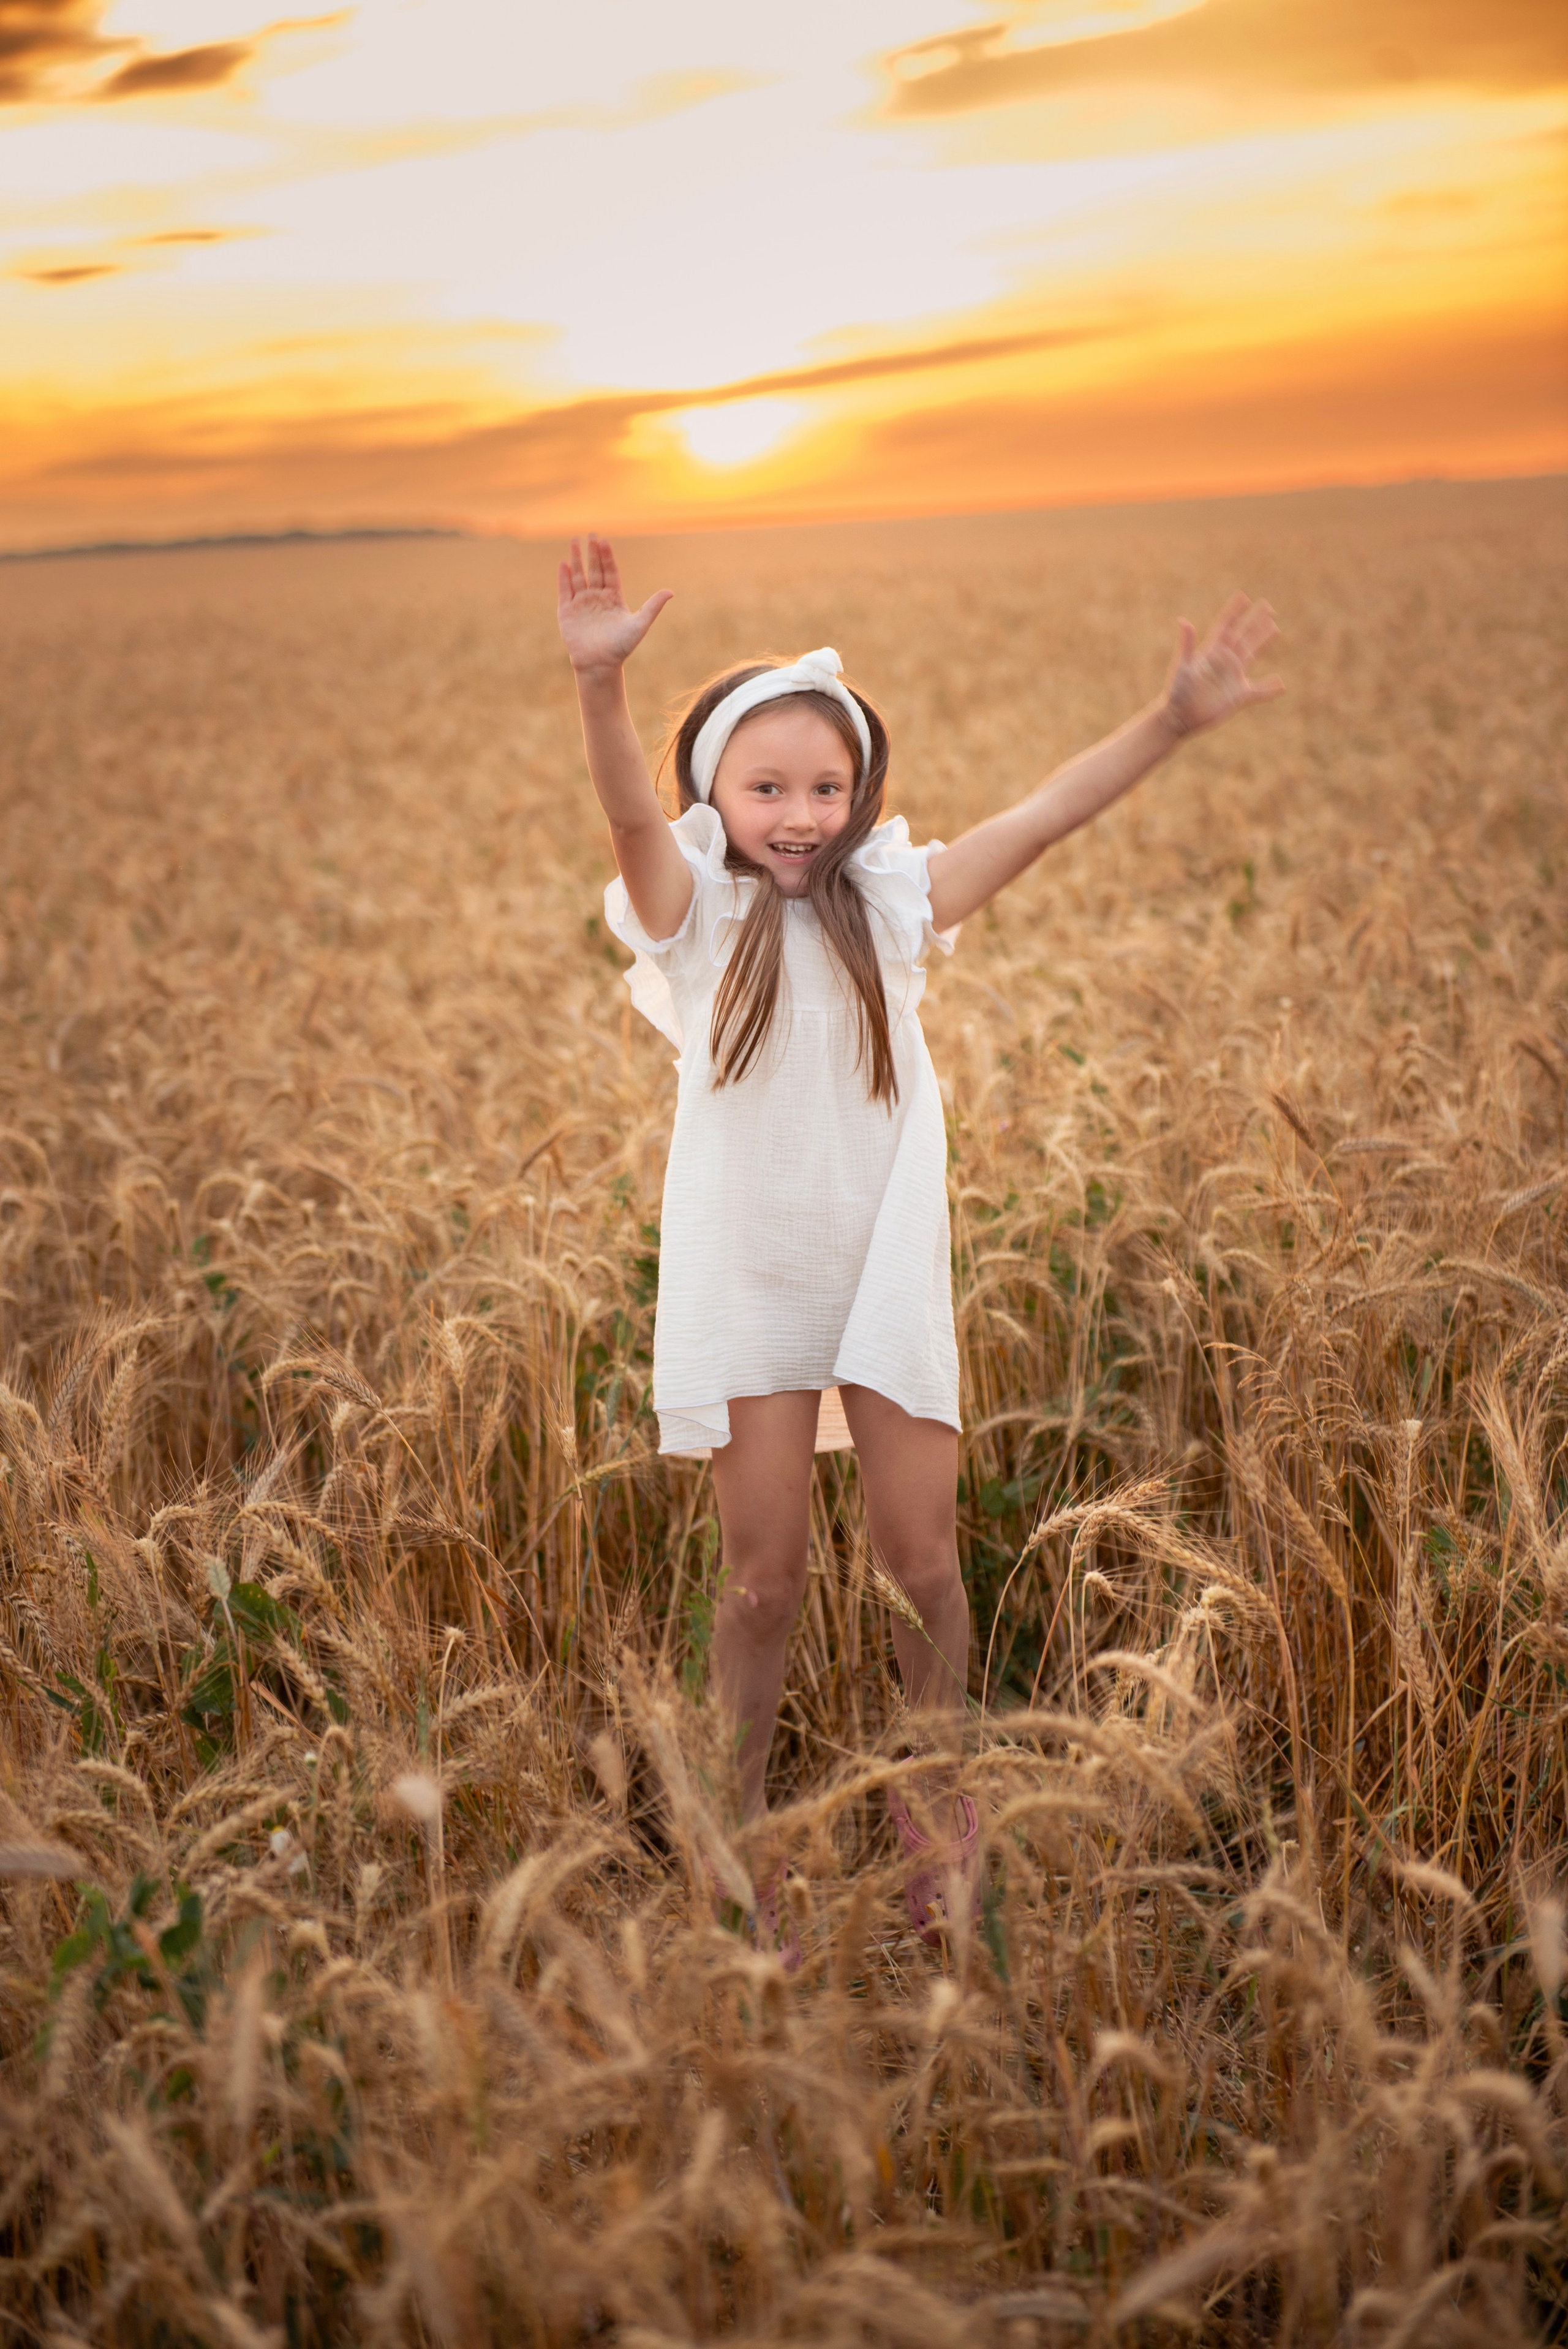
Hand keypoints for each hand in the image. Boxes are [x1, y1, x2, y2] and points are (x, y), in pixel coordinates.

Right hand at [556, 534, 671, 673]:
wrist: (600, 665)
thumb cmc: (621, 647)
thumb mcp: (640, 624)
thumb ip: (653, 606)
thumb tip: (671, 591)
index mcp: (614, 598)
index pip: (610, 572)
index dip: (607, 557)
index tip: (604, 541)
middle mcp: (598, 598)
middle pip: (595, 570)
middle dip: (592, 552)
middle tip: (591, 534)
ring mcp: (582, 604)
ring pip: (579, 576)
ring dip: (576, 559)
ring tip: (575, 541)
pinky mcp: (567, 612)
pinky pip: (565, 591)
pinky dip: (564, 577)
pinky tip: (564, 563)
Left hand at [1160, 593, 1282, 738]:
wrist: (1178, 718)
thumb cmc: (1176, 692)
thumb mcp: (1183, 667)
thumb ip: (1187, 644)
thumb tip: (1183, 620)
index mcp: (1211, 652)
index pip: (1226, 627)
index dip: (1235, 612)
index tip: (1243, 597)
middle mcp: (1224, 662)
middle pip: (1244, 637)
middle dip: (1255, 621)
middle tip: (1268, 607)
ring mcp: (1232, 678)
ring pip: (1252, 655)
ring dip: (1263, 641)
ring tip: (1275, 629)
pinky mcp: (1238, 697)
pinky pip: (1259, 692)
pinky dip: (1270, 689)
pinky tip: (1282, 685)